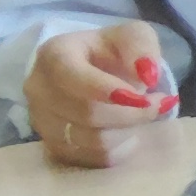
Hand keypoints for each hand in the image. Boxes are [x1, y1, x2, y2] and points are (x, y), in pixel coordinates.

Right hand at [23, 20, 181, 168]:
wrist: (93, 72)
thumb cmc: (110, 52)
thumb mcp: (132, 36)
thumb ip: (142, 47)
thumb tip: (149, 74)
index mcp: (54, 54)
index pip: (72, 76)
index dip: (107, 90)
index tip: (141, 97)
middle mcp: (38, 88)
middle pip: (87, 113)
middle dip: (131, 113)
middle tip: (156, 104)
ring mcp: (41, 121)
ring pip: (92, 140)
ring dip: (127, 131)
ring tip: (139, 115)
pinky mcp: (53, 146)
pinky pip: (93, 158)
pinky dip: (119, 148)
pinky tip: (124, 131)